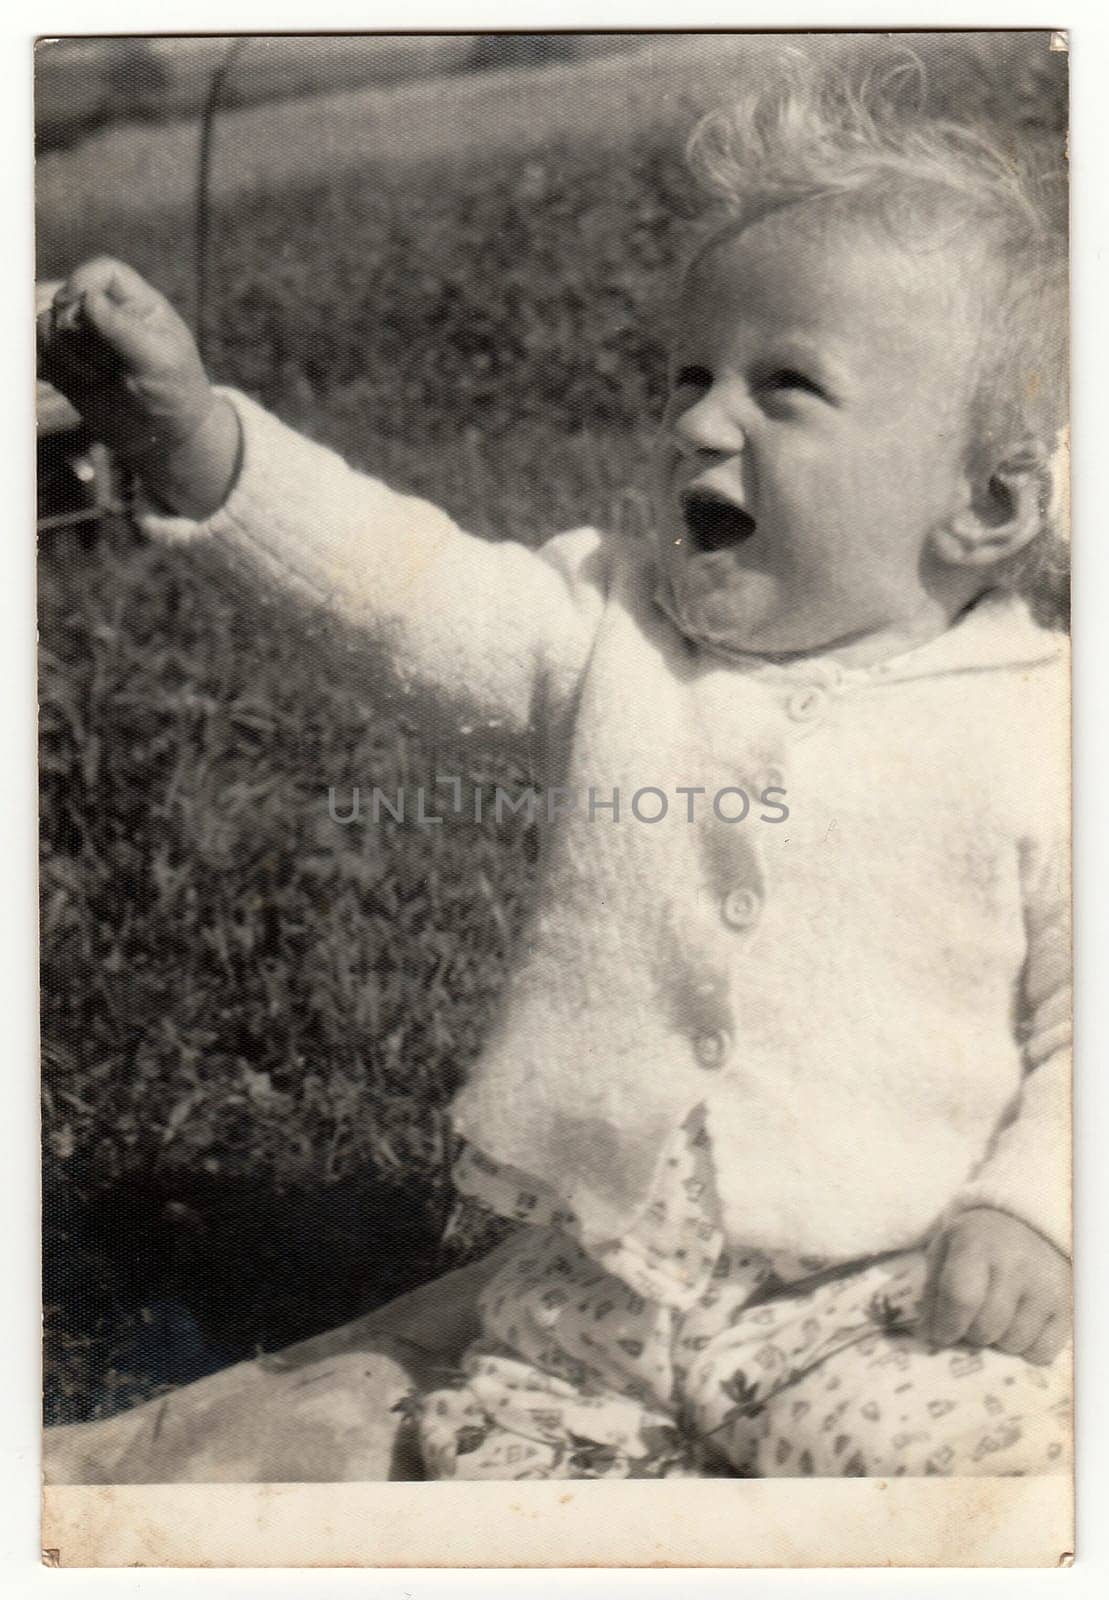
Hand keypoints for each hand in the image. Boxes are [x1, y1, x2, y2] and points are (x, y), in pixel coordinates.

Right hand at [37, 257, 239, 516]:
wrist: (165, 438)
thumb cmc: (174, 394)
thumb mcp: (158, 360)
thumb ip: (122, 328)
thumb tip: (88, 299)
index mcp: (138, 303)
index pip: (103, 272)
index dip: (84, 282)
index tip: (82, 308)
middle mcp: (107, 315)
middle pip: (67, 301)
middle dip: (78, 334)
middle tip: (106, 366)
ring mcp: (83, 341)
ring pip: (46, 327)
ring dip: (64, 355)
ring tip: (95, 378)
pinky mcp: (66, 366)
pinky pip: (37, 354)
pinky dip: (47, 367)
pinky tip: (73, 384)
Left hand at [920, 1207, 1068, 1364]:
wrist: (1026, 1225)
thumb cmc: (977, 1242)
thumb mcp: (945, 1249)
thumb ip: (932, 1289)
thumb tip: (930, 1336)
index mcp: (977, 1244)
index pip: (960, 1297)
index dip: (947, 1324)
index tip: (941, 1334)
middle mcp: (1015, 1263)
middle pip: (986, 1327)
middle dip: (970, 1334)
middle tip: (969, 1322)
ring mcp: (1045, 1286)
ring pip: (1013, 1343)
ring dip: (997, 1341)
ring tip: (995, 1319)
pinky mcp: (1066, 1307)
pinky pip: (1041, 1352)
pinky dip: (1025, 1349)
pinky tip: (1019, 1327)